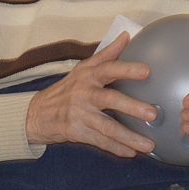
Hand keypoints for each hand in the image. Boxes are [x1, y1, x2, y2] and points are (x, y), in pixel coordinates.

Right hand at [25, 34, 155, 157]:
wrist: (36, 114)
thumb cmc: (67, 88)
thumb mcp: (83, 69)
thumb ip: (107, 54)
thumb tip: (128, 35)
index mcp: (88, 76)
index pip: (109, 70)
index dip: (127, 69)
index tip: (147, 71)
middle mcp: (84, 94)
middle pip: (110, 100)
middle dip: (132, 107)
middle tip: (152, 114)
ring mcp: (80, 115)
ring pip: (108, 127)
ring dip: (129, 137)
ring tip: (149, 146)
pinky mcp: (77, 132)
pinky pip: (100, 141)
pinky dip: (115, 148)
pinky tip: (132, 153)